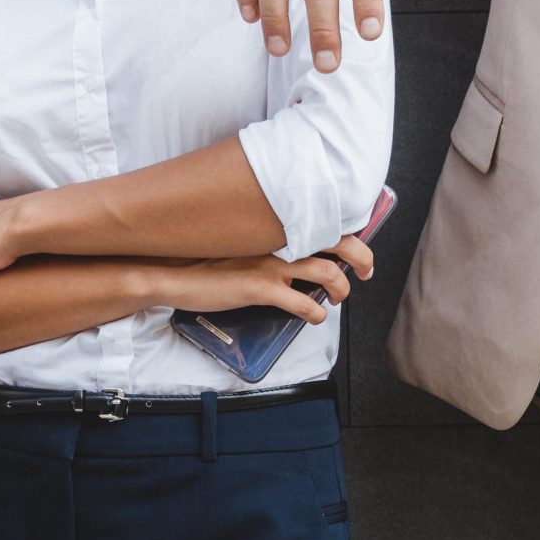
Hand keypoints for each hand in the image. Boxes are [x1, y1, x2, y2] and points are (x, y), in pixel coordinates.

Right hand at [156, 234, 374, 321]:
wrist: (173, 272)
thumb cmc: (204, 258)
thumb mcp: (241, 241)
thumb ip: (268, 243)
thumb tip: (291, 253)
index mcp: (275, 228)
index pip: (324, 221)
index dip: (348, 233)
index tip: (357, 245)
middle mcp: (279, 241)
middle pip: (339, 242)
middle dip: (361, 257)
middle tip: (365, 271)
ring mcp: (272, 265)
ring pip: (328, 273)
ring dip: (341, 289)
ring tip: (336, 298)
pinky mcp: (262, 289)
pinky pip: (303, 304)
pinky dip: (316, 314)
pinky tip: (315, 318)